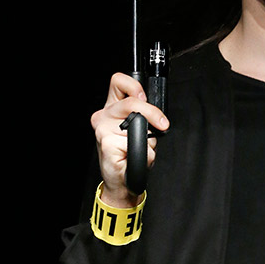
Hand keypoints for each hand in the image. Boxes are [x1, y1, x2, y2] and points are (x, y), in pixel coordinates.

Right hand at [90, 72, 168, 206]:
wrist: (122, 180)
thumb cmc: (131, 155)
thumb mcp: (142, 130)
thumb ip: (145, 116)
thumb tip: (157, 115)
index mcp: (112, 107)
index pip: (119, 82)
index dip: (135, 86)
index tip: (147, 99)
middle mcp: (104, 115)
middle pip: (132, 101)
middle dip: (152, 113)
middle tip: (161, 124)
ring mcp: (103, 129)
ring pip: (136, 123)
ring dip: (148, 139)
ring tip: (142, 147)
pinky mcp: (106, 143)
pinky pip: (136, 144)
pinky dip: (144, 153)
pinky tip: (134, 157)